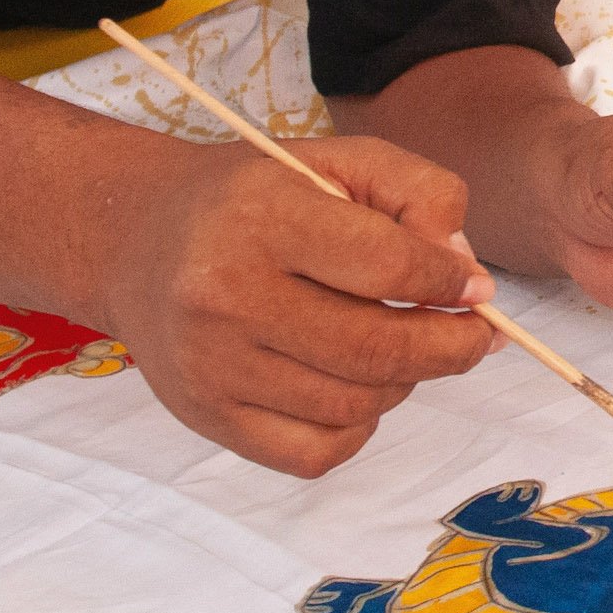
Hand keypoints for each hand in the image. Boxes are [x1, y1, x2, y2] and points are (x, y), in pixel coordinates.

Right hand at [93, 136, 499, 477]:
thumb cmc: (254, 198)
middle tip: (475, 335)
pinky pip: (316, 452)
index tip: (475, 287)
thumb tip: (465, 273)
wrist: (137, 240)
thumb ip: (418, 193)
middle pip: (376, 348)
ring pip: (354, 404)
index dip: (450, 281)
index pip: (387, 264)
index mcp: (262, 216)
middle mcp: (227, 295)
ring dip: (403, 382)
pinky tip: (355, 386)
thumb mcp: (336, 160)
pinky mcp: (207, 417)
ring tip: (402, 347)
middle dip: (450, 347)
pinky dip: (357, 427)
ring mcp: (213, 365)